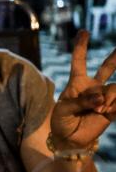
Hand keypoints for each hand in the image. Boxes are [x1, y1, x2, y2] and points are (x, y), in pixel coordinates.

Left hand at [51, 30, 115, 147]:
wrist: (69, 139)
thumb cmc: (62, 121)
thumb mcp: (64, 109)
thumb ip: (82, 101)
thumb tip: (101, 98)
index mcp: (76, 82)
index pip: (79, 61)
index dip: (81, 46)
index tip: (83, 32)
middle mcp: (92, 87)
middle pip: (107, 68)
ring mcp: (104, 97)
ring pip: (114, 87)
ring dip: (108, 98)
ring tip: (99, 109)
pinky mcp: (113, 108)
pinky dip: (114, 106)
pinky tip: (106, 112)